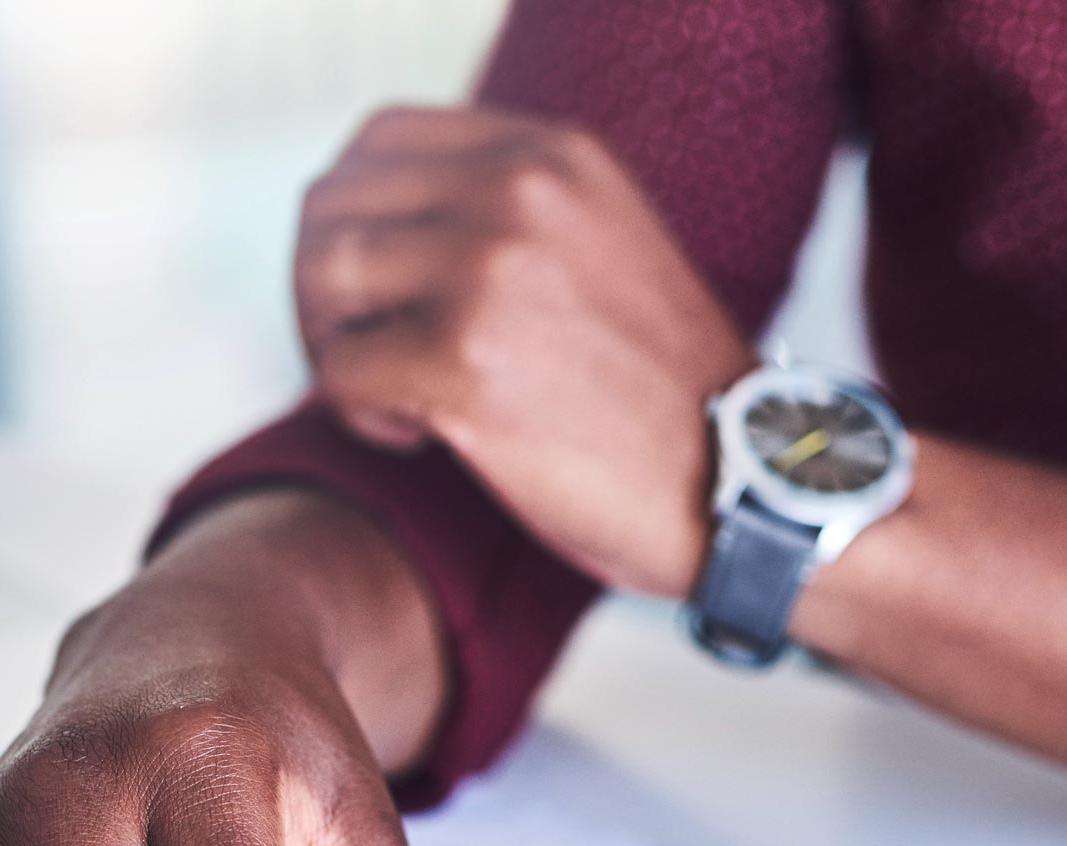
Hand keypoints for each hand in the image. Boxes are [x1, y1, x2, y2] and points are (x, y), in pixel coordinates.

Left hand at [297, 105, 755, 598]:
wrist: (744, 483)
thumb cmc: (662, 394)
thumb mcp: (597, 248)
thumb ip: (509, 212)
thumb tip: (383, 223)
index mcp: (550, 155)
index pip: (377, 141)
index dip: (353, 220)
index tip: (383, 293)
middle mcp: (517, 191)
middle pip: (331, 205)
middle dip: (325, 291)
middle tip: (368, 356)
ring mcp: (488, 271)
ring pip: (323, 278)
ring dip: (334, 349)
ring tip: (396, 399)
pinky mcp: (462, 361)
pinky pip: (339, 372)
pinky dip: (360, 416)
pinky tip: (421, 438)